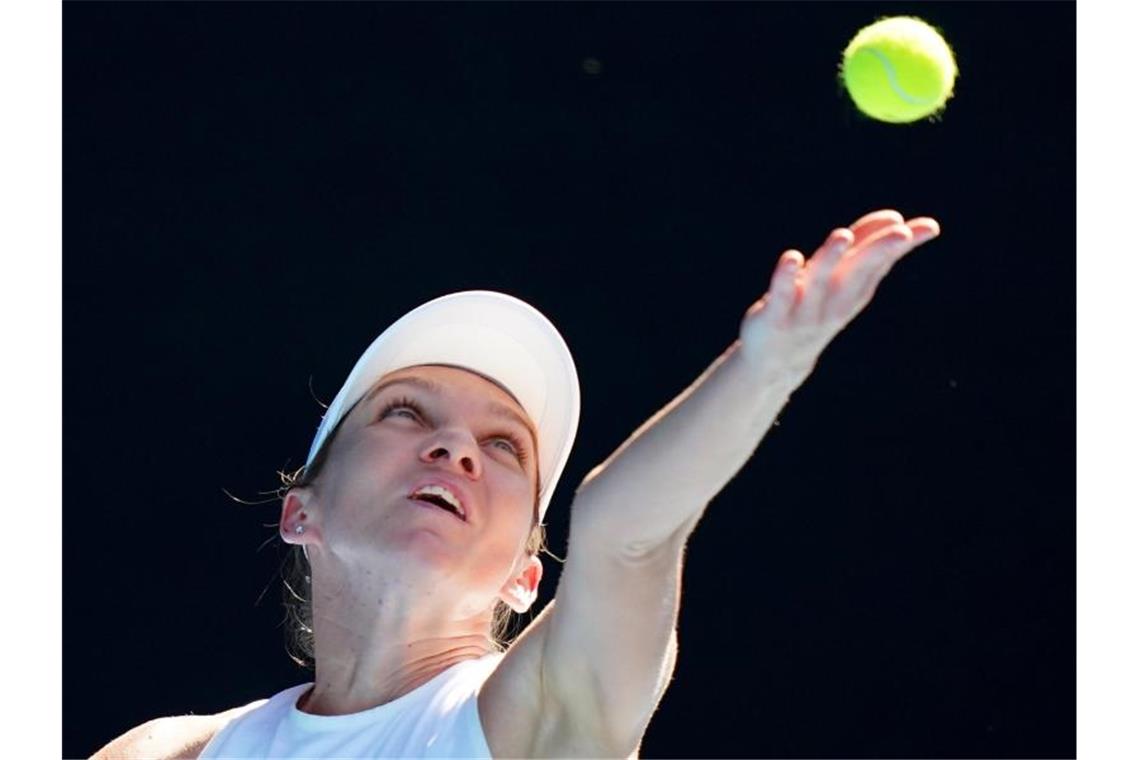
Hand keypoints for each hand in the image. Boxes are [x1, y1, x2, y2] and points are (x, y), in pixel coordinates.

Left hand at [738, 209, 940, 380]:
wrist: (776, 362)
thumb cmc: (814, 311)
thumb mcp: (842, 282)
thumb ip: (864, 249)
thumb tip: (894, 218)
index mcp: (854, 292)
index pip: (879, 262)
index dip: (901, 244)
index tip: (928, 227)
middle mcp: (834, 302)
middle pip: (858, 272)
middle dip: (879, 251)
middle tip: (901, 233)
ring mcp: (805, 311)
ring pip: (820, 281)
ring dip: (831, 258)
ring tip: (842, 236)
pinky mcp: (775, 317)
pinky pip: (783, 295)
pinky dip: (787, 278)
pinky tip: (791, 257)